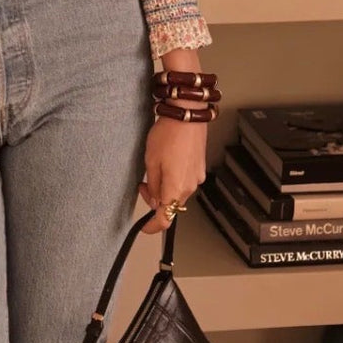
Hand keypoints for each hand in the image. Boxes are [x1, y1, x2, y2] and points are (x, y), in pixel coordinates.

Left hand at [137, 116, 207, 233]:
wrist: (187, 115)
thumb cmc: (168, 135)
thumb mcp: (150, 162)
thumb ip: (152, 185)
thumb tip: (154, 199)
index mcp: (176, 188)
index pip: (165, 218)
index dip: (152, 226)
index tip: (144, 226)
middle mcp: (190, 186)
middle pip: (171, 205)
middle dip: (155, 200)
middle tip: (142, 184)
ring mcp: (197, 177)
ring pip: (177, 192)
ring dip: (164, 188)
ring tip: (154, 168)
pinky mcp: (199, 168)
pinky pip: (184, 181)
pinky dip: (173, 179)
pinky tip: (167, 163)